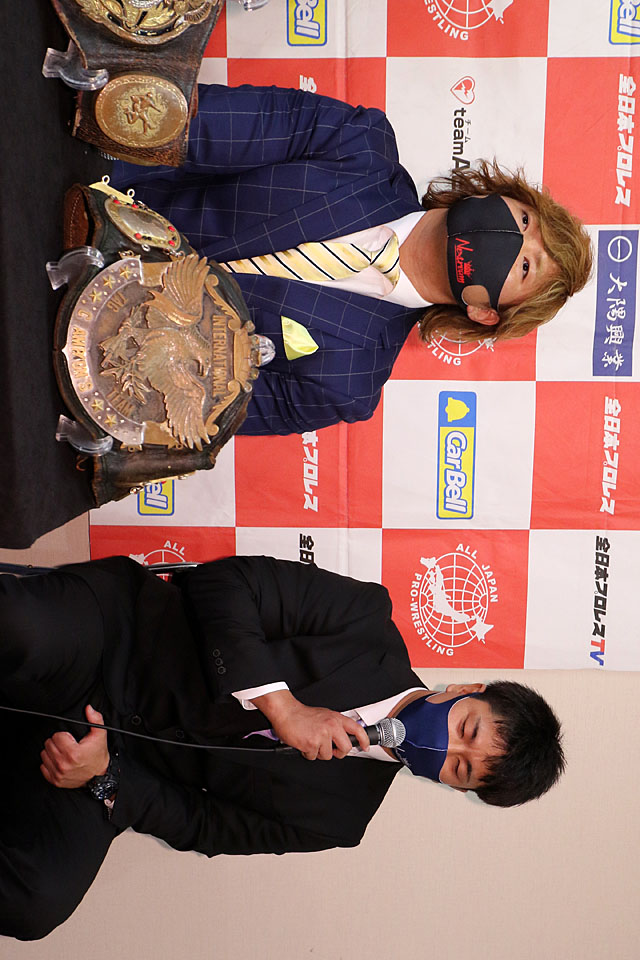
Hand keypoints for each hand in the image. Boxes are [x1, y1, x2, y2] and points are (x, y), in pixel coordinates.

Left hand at [40, 705, 109, 788]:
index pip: (56, 736)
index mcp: (73, 753)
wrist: (99, 775)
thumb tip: (89, 708)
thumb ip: (96, 719)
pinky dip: (49, 762)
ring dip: (52, 751)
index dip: (64, 735)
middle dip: (57, 742)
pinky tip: (58, 760)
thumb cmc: (98, 755)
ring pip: (44, 755)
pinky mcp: (55, 780)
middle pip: (49, 744)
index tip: (70, 738)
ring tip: (62, 752)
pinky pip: (43, 767)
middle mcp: (64, 764)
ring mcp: (59, 774)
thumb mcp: (100, 735)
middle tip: (66, 744)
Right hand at [251, 690, 369, 759]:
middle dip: (339, 752)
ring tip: (312, 741)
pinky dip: (308, 753)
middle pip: (346, 748)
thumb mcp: (325, 715)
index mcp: (336, 718)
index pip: (357, 729)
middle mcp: (331, 726)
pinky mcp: (311, 744)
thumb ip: (336, 725)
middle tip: (331, 749)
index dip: (364, 740)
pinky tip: (304, 743)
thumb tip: (344, 737)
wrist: (287, 712)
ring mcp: (322, 735)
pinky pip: (313, 757)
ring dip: (319, 752)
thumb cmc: (304, 715)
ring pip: (328, 755)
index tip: (365, 747)